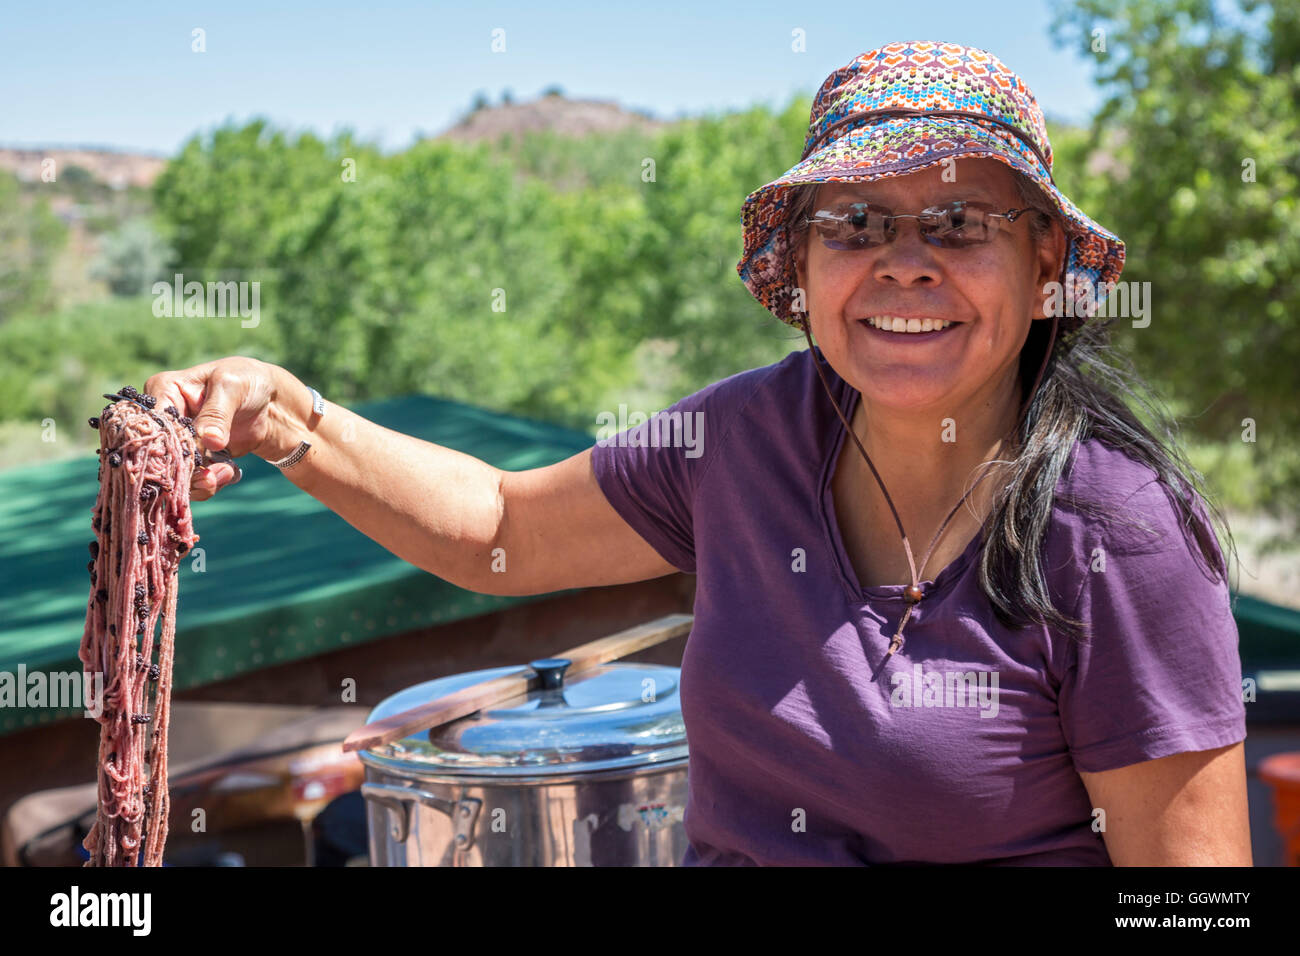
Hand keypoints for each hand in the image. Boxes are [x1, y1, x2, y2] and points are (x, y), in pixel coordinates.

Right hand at [144, 356, 290, 499]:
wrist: (270, 401)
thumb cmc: (246, 381)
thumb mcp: (232, 387)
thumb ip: (217, 413)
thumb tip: (209, 441)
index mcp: (164, 390)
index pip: (153, 422)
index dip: (165, 444)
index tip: (188, 458)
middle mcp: (165, 418)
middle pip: (159, 452)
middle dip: (184, 469)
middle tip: (209, 476)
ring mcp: (178, 441)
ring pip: (175, 472)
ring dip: (199, 480)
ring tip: (225, 473)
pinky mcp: (195, 459)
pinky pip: (194, 480)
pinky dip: (209, 484)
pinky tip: (229, 473)